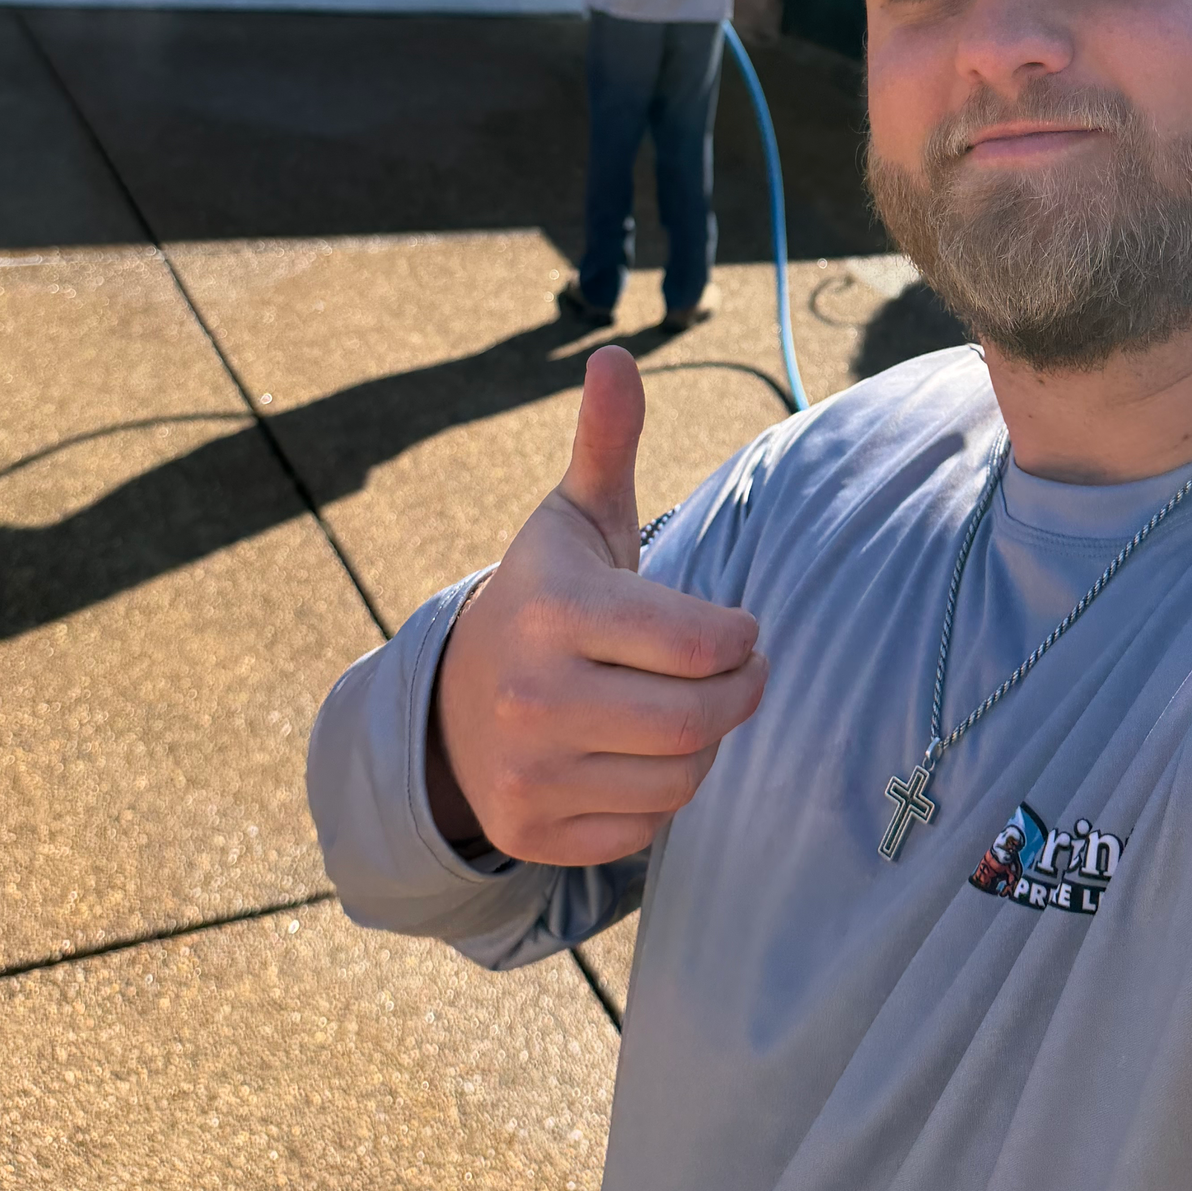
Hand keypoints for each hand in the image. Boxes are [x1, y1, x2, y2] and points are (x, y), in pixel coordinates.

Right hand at [432, 347, 767, 865]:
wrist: (450, 702)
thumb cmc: (546, 597)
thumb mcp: (575, 520)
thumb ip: (607, 443)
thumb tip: (616, 356)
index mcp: (555, 608)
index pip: (702, 644)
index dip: (741, 639)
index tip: (736, 629)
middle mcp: (533, 696)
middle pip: (699, 721)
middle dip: (738, 696)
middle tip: (736, 676)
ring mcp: (526, 773)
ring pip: (681, 780)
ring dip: (702, 748)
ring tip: (681, 711)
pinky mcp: (531, 834)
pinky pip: (645, 831)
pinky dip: (657, 799)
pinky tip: (631, 759)